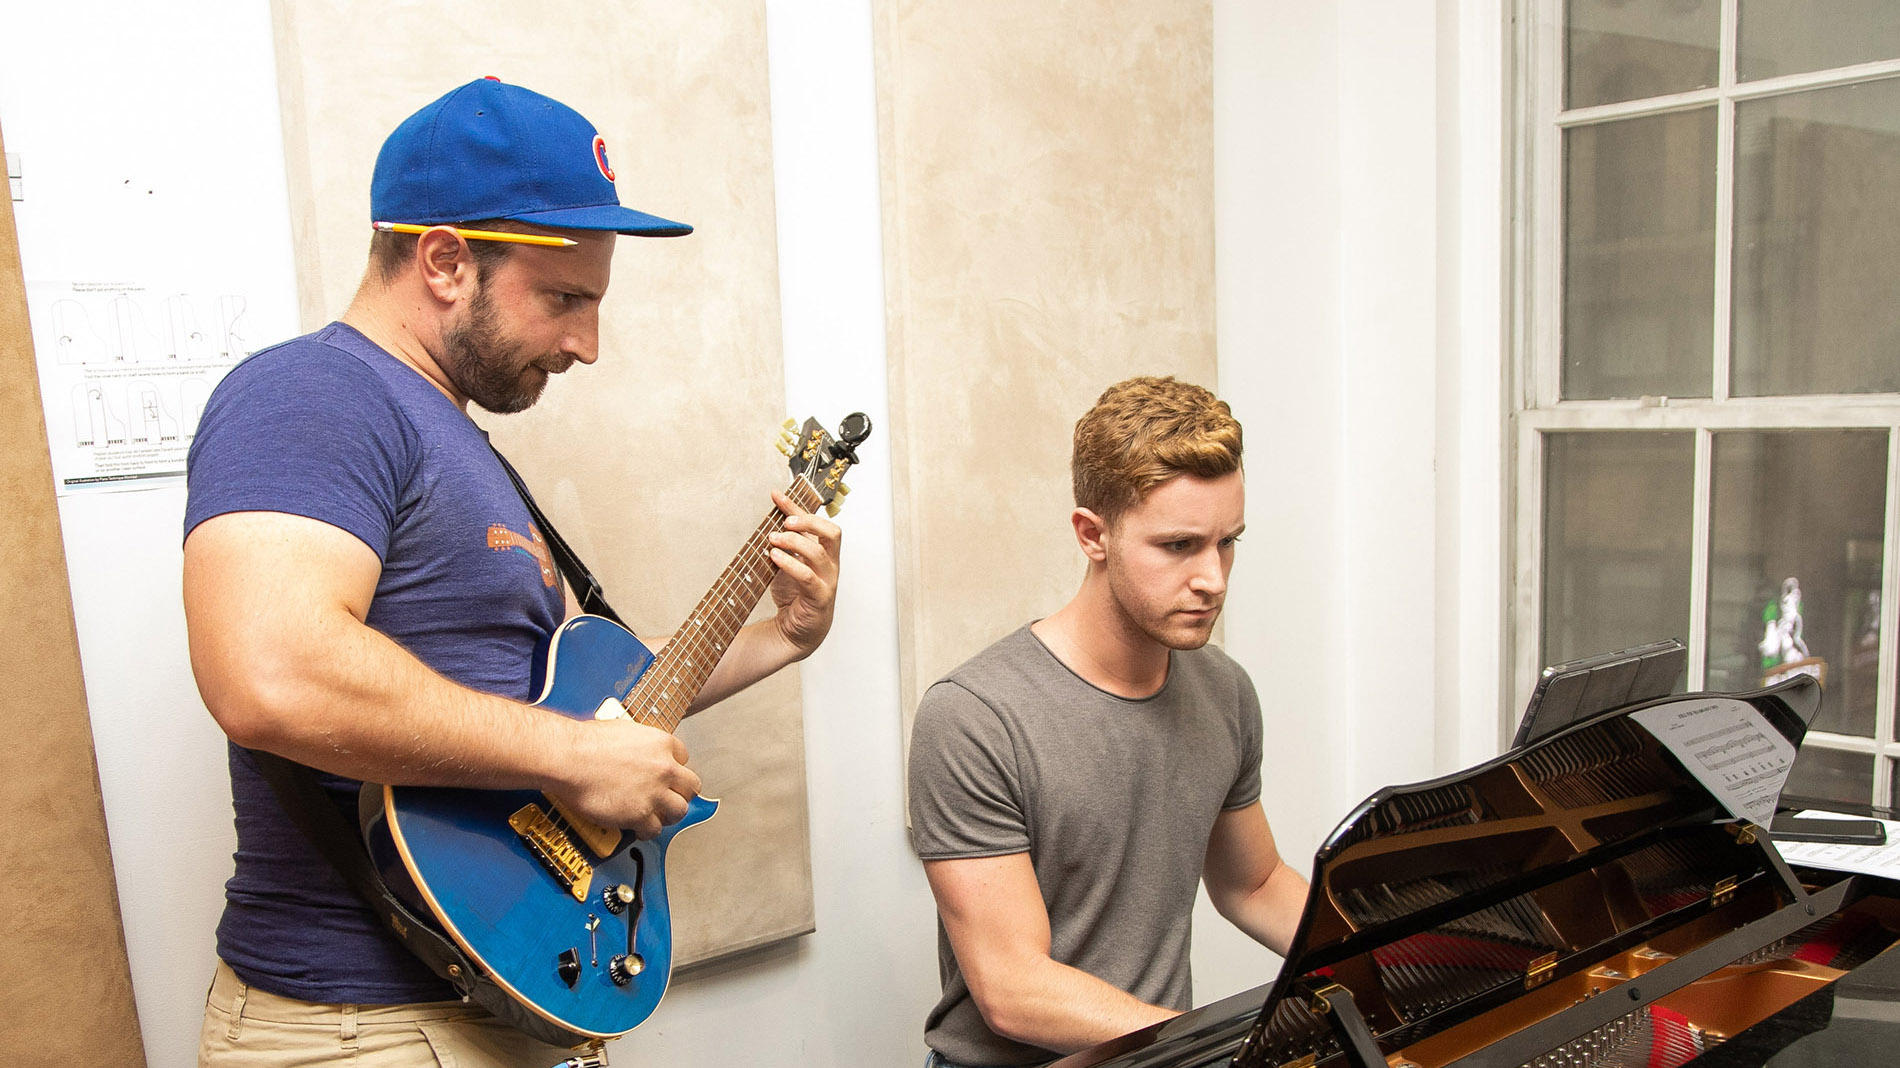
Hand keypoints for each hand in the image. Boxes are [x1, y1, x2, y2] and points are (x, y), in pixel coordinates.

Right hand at [548, 719, 702, 839]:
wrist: (569, 758)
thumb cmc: (585, 743)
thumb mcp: (622, 730)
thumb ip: (639, 745)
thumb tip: (636, 752)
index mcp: (661, 743)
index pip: (684, 757)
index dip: (673, 768)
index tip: (666, 775)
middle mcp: (664, 767)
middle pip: (690, 785)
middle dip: (680, 792)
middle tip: (670, 797)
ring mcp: (654, 792)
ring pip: (680, 810)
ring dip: (669, 814)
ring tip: (659, 815)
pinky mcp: (640, 814)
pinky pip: (655, 829)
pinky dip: (647, 831)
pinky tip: (640, 828)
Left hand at [764, 488, 841, 657]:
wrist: (795, 631)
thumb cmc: (794, 597)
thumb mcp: (787, 563)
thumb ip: (784, 544)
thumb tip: (770, 521)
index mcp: (824, 552)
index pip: (817, 522)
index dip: (798, 506)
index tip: (777, 495)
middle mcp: (830, 564)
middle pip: (831, 532)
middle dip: (808, 521)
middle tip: (785, 521)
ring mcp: (827, 580)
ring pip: (818, 552)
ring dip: (794, 542)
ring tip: (773, 539)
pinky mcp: (819, 597)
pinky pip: (808, 577)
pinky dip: (790, 564)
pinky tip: (775, 557)